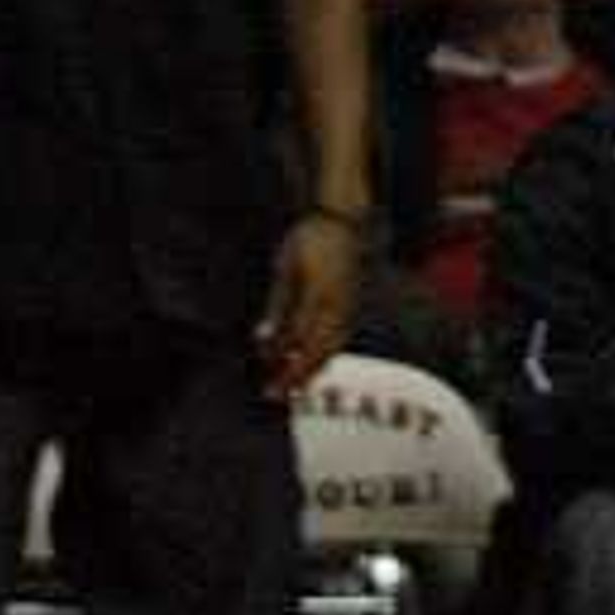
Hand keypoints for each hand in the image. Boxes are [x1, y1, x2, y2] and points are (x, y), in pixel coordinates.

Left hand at [255, 211, 362, 395]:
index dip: (281, 361)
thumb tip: (262, 340)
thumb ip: (276, 306)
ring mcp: (348, 305)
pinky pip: (341, 337)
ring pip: (332, 347)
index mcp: (317, 295)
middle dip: (296, 375)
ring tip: (295, 389)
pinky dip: (327, 354)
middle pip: (316, 349)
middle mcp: (336, 305)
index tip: (266, 377)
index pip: (297, 339)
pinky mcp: (352, 304)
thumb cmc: (308, 239)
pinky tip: (316, 363)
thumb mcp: (284, 268)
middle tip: (275, 395)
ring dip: (312, 370)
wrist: (340, 219)